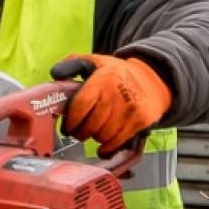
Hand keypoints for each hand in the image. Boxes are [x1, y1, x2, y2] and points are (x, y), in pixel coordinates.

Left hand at [56, 54, 171, 156]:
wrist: (152, 79)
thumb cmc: (116, 73)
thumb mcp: (95, 61)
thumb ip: (72, 64)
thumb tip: (55, 74)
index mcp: (103, 79)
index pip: (81, 105)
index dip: (71, 121)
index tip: (67, 127)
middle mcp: (116, 95)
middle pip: (91, 125)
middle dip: (80, 132)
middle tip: (77, 132)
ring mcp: (130, 109)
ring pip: (103, 135)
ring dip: (94, 137)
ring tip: (93, 132)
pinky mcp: (140, 121)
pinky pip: (117, 142)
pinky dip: (107, 147)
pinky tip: (103, 146)